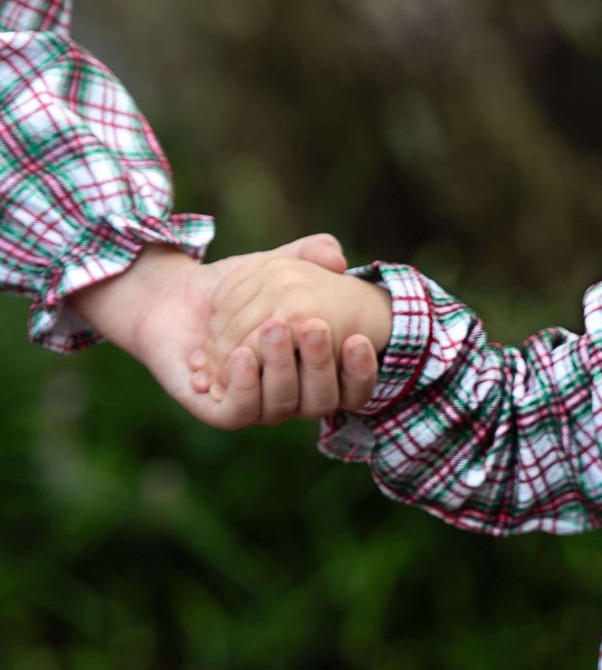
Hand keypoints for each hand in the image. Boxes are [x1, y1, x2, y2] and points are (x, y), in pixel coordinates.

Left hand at [70, 237, 377, 428]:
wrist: (173, 298)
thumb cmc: (233, 285)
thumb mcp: (275, 266)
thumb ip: (307, 258)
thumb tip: (338, 257)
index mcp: (315, 372)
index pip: (352, 386)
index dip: (360, 369)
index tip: (357, 338)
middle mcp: (293, 395)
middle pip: (322, 398)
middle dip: (320, 363)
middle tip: (314, 326)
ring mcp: (259, 407)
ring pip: (283, 402)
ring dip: (281, 366)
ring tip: (274, 328)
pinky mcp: (221, 412)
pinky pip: (241, 409)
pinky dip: (245, 384)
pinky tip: (242, 354)